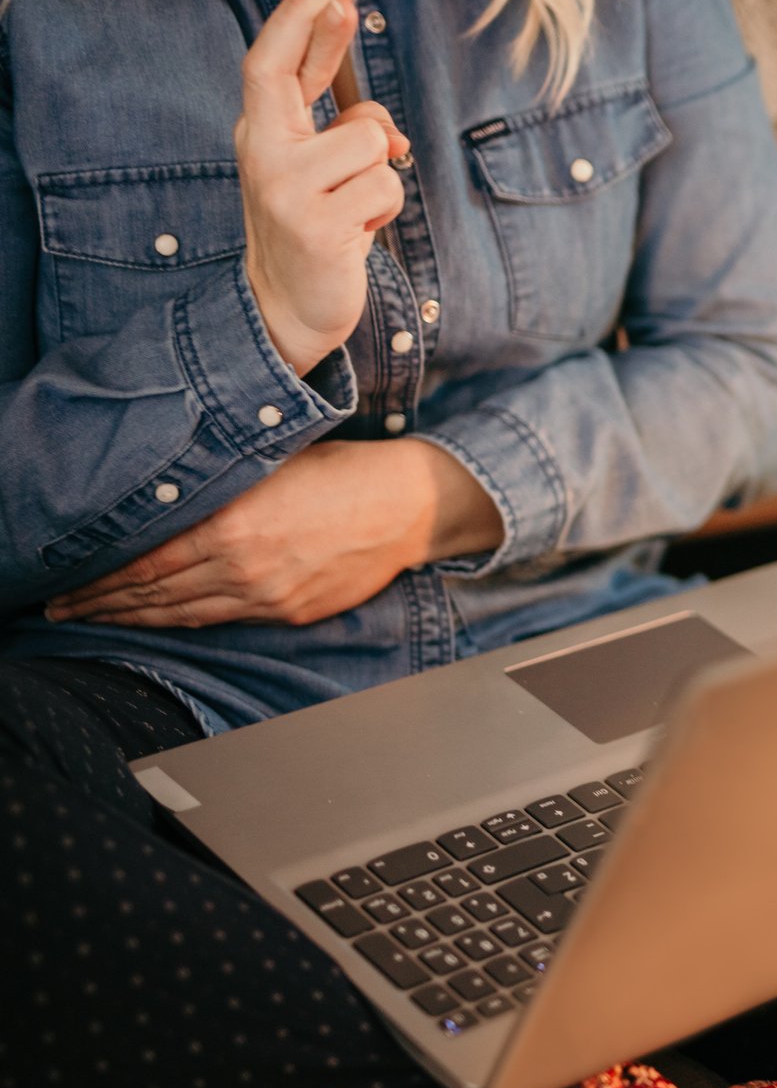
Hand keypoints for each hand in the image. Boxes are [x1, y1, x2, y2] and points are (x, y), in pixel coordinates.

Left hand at [43, 442, 502, 628]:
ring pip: (182, 616)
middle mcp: (243, 568)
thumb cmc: (340, 471)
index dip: (98, 579)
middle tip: (61, 610)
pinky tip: (160, 620)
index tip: (63, 583)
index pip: (143, 563)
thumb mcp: (268, 464)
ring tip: (95, 620)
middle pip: (153, 595)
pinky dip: (182, 623)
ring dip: (133, 620)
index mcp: (232, 526)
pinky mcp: (289, 612)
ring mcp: (267, 597)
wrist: (404, 505)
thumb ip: (214, 486)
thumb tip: (162, 497)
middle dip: (101, 605)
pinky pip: (222, 621)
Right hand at [236, 0, 412, 374]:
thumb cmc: (316, 227)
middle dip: (322, 28)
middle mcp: (262, 153)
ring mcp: (284, 189)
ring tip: (356, 207)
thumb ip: (349, 133)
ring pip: (369, 140)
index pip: (269, 64)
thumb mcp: (324, 171)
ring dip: (380, 174)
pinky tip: (358, 233)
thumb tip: (390, 132)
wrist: (289, 306)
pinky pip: (384, 188)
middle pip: (288, 74)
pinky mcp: (315, 225)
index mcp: (261, 134)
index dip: (300, 19)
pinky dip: (385, 210)